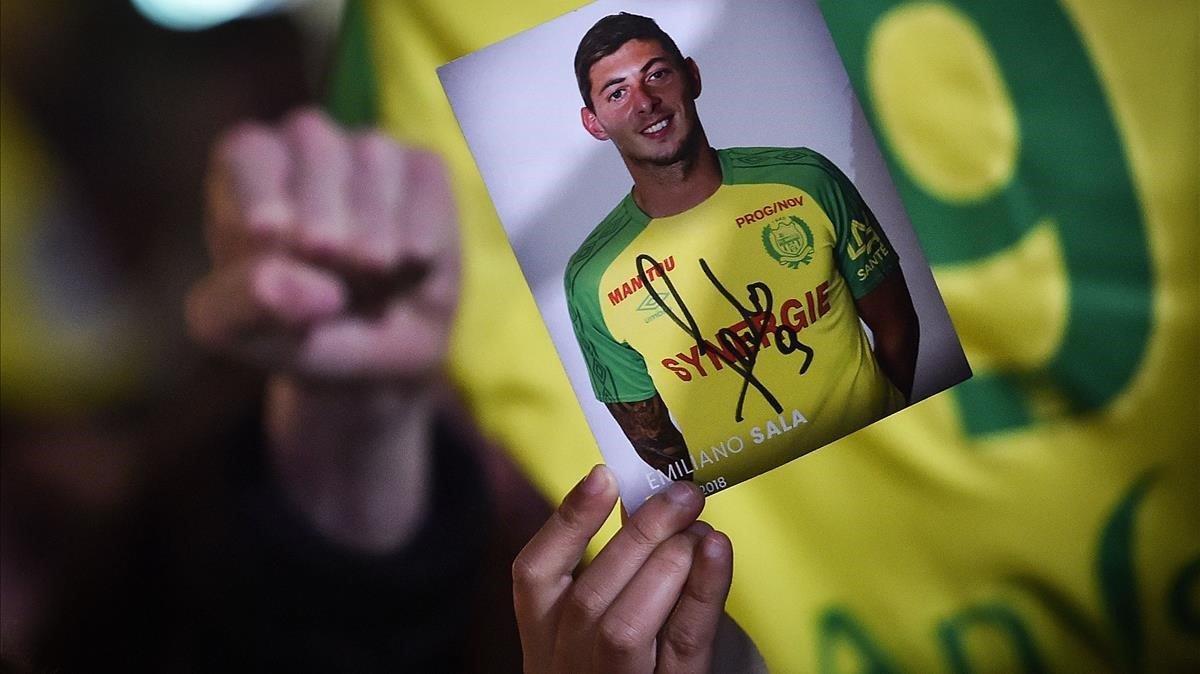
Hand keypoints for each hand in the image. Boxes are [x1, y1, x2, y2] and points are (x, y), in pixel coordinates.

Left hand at [186, 108, 457, 380]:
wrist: (376, 353)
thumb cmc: (293, 327)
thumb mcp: (246, 332)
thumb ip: (246, 307)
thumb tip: (282, 283)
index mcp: (246, 167)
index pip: (250, 152)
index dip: (261, 192)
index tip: (270, 237)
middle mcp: (306, 145)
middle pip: (312, 143)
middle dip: (322, 217)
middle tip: (331, 274)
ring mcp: (369, 151)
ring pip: (372, 157)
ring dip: (374, 233)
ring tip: (370, 281)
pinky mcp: (423, 168)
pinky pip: (423, 178)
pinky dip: (418, 228)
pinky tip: (411, 264)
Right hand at [513, 466, 733, 672]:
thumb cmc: (644, 672)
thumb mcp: (614, 629)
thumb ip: (625, 576)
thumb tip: (651, 502)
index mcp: (544, 648)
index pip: (532, 578)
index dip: (564, 523)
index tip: (603, 475)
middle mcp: (565, 673)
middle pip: (586, 598)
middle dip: (636, 535)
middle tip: (681, 492)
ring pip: (622, 627)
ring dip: (662, 564)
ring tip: (696, 524)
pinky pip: (684, 646)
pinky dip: (702, 592)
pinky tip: (717, 550)